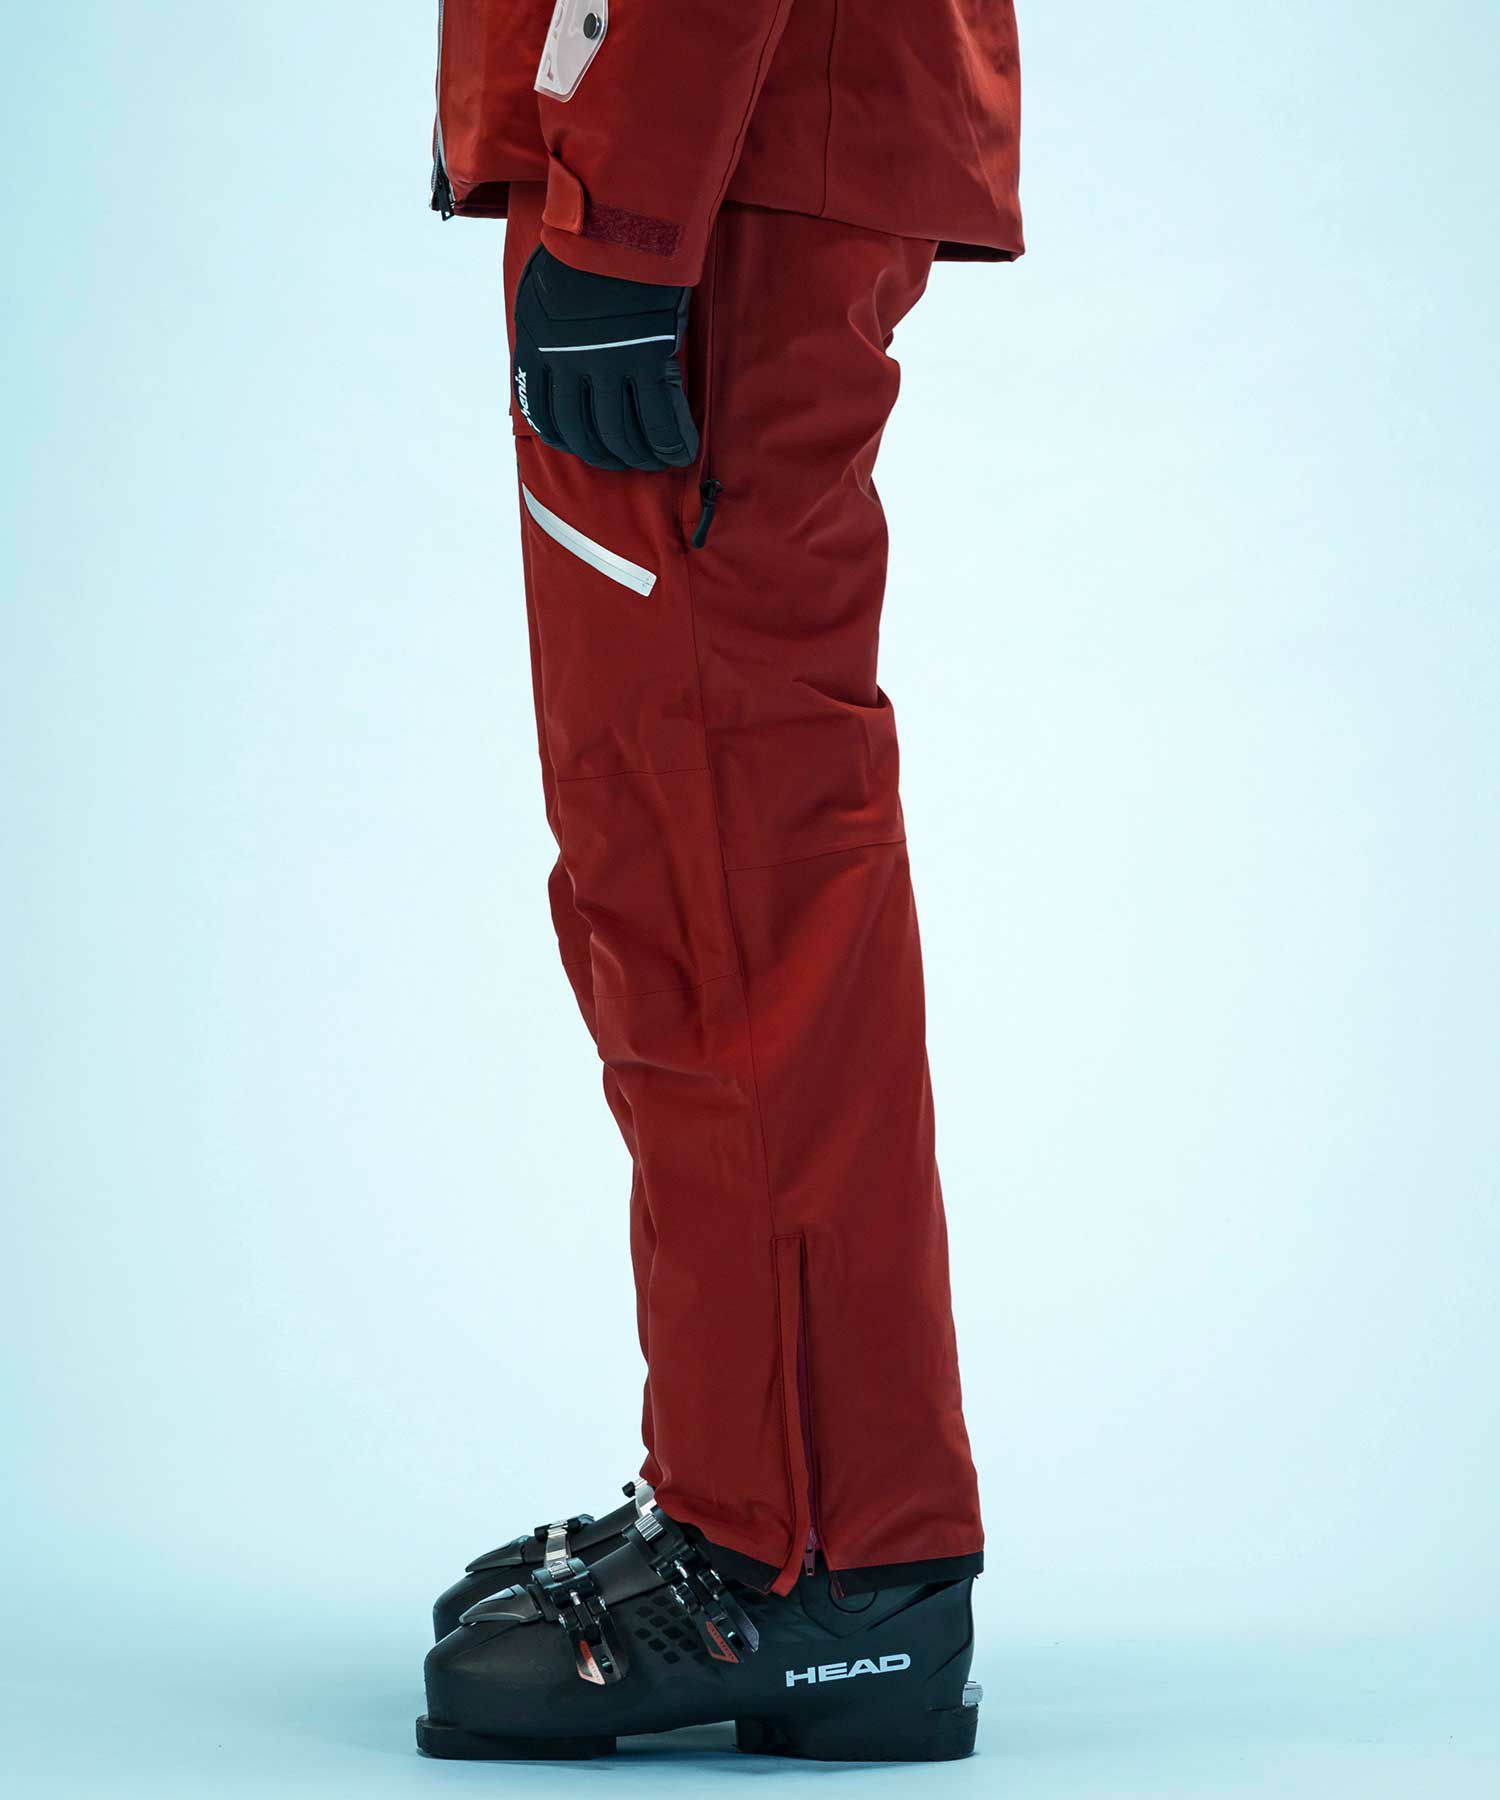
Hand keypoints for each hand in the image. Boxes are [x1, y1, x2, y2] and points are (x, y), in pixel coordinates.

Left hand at [511, 245, 698, 471]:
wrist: (616, 218)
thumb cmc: (583, 241)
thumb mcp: (544, 285)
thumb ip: (547, 323)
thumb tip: (554, 344)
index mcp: (537, 346)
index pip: (543, 412)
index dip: (564, 439)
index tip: (579, 446)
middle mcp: (568, 363)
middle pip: (583, 431)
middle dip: (604, 454)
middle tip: (621, 461)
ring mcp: (608, 363)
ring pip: (620, 431)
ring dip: (638, 454)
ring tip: (652, 461)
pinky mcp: (646, 358)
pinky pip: (659, 417)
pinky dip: (671, 442)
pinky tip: (681, 454)